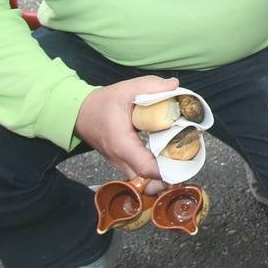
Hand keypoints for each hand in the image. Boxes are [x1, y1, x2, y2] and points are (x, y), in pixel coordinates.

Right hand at [75, 75, 178, 192]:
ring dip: (162, 176)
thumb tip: (175, 86)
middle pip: (146, 181)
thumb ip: (152, 86)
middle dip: (168, 178)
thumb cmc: (103, 102)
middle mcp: (120, 159)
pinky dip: (154, 171)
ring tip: (181, 163)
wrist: (80, 113)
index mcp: (122, 144)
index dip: (166, 171)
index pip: (145, 168)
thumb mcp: (127, 89)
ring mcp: (120, 163)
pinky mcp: (122, 162)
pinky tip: (168, 160)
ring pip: (142, 180)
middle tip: (187, 165)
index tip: (185, 164)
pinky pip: (139, 174)